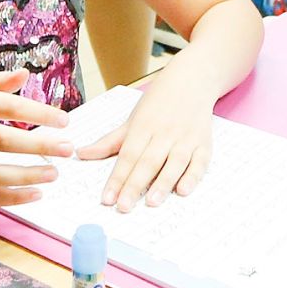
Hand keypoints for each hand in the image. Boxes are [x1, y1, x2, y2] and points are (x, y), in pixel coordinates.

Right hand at [0, 69, 72, 207]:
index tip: (64, 120)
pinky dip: (12, 198)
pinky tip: (36, 193)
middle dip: (37, 145)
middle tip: (66, 148)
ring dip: (26, 176)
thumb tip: (25, 74)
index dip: (37, 113)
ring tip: (53, 174)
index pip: (7, 106)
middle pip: (1, 140)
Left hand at [77, 76, 211, 210]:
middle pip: (148, 161)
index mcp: (143, 126)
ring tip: (152, 203)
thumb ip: (109, 141)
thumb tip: (82, 153)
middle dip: (135, 185)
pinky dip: (193, 176)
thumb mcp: (132, 120)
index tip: (107, 198)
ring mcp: (186, 138)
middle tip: (124, 206)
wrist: (192, 80)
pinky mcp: (204, 143)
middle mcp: (164, 132)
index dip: (117, 178)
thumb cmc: (158, 103)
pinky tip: (183, 190)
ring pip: (174, 163)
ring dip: (163, 183)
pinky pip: (199, 162)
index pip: (127, 156)